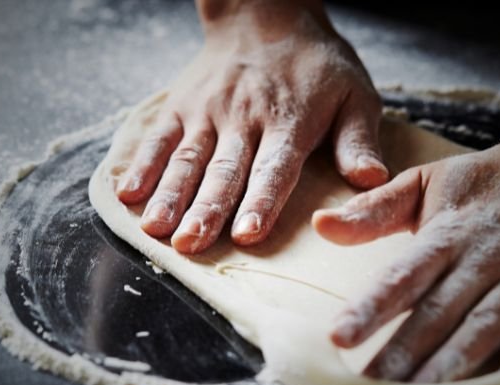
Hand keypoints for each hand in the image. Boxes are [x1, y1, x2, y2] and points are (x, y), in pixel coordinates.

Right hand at [116, 1, 387, 253]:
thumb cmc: (315, 64)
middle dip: (206, 210)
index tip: (247, 233)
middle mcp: (243, 118)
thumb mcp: (354, 93)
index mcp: (288, 122)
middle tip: (190, 245)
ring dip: (170, 195)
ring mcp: (208, 112)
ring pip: (187, 159)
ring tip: (156, 228)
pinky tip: (128, 193)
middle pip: (224, 171)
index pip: (273, 168)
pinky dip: (143, 165)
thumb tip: (372, 179)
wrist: (267, 13)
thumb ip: (358, 139)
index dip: (260, 201)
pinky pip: (159, 137)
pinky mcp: (183, 106)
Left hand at [313, 132, 499, 382]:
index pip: (403, 275)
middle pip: (440, 310)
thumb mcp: (427, 182)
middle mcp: (487, 253)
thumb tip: (319, 224)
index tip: (338, 338)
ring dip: (453, 364)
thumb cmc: (488, 181)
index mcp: (447, 231)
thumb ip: (374, 210)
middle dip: (404, 352)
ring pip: (487, 326)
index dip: (371, 307)